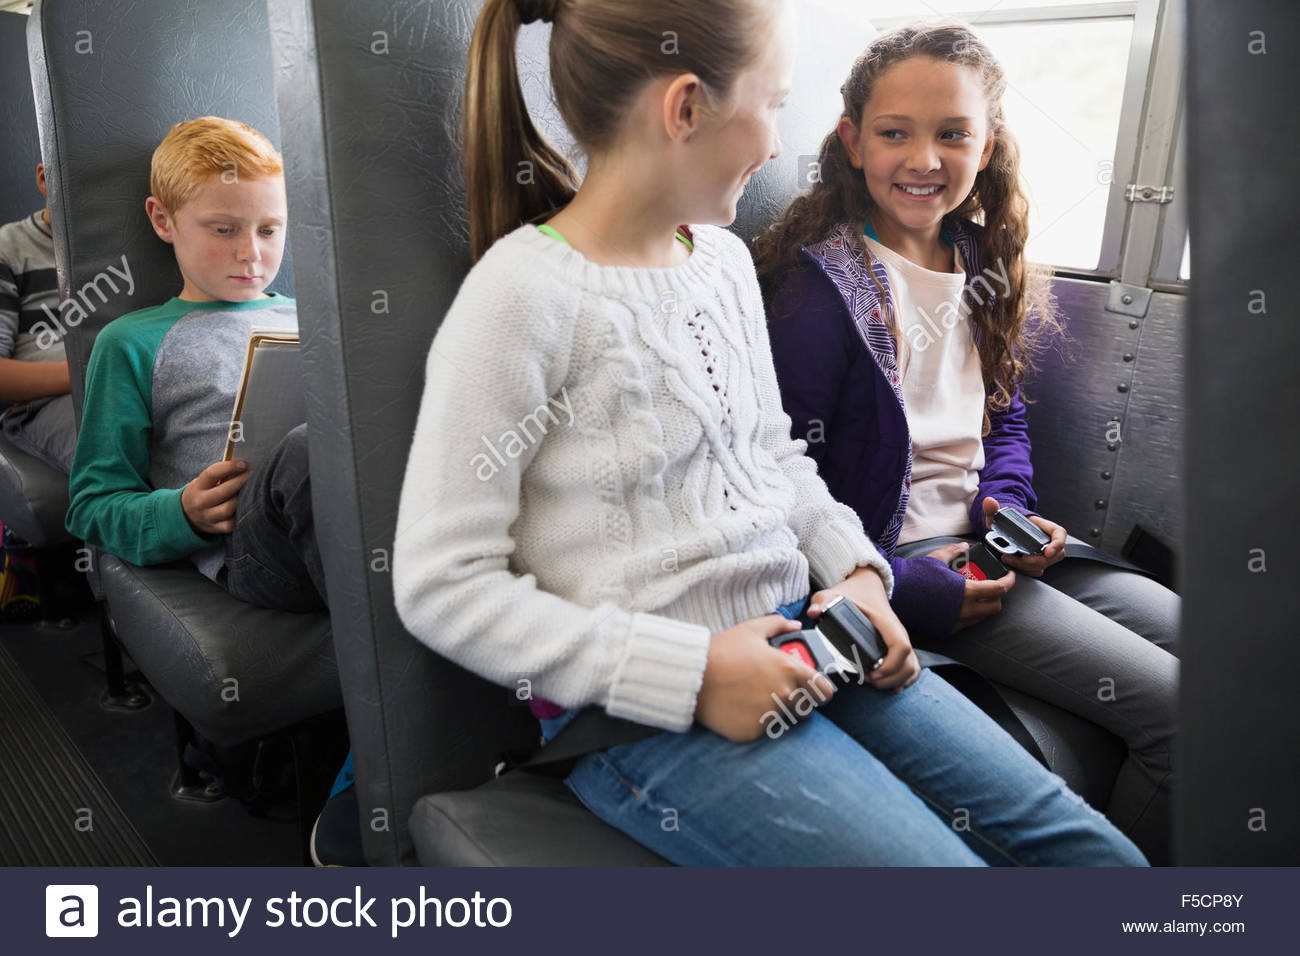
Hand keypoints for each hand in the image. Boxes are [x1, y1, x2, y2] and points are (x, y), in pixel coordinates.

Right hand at [181, 459, 251, 534]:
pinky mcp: (216, 528)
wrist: (186, 515)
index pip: (212, 474)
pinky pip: (231, 523)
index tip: (243, 464)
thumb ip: (220, 475)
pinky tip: (247, 506)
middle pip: (223, 492)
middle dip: (240, 482)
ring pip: (228, 509)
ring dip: (242, 499)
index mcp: (197, 487)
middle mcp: (200, 502)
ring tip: (252, 490)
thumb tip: (244, 467)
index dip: (229, 467)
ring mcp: (207, 517)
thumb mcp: (204, 482)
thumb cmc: (202, 492)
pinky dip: (241, 515)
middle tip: (252, 474)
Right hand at [695, 614, 835, 742]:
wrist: (691, 677)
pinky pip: (763, 730)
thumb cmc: (721, 651)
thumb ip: (778, 625)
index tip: (815, 690)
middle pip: (806, 708)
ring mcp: (769, 716)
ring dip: (777, 712)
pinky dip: (755, 722)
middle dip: (797, 701)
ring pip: (784, 720)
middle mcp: (783, 695)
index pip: (824, 690)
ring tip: (755, 699)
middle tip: (778, 692)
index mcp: (788, 671)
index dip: (821, 690)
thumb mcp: (751, 629)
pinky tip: (740, 709)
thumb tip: (796, 625)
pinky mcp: (753, 732)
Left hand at [806, 566, 920, 692]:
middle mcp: (897, 632)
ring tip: (877, 683)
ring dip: (898, 680)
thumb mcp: (835, 594)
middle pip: (908, 663)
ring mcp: (901, 639)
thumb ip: (823, 601)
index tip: (871, 674)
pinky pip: (912, 666)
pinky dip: (905, 679)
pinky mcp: (900, 645)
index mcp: (886, 622)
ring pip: (912, 667)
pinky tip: (892, 685)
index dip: (889, 665)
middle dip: (890, 678)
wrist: (867, 586)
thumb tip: (813, 612)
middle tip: (869, 681)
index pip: (900, 646)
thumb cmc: (853, 593)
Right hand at [924, 542, 1016, 632]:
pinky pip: (967, 624)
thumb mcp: (937, 558)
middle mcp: (965, 610)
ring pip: (982, 618)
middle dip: (998, 596)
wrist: (896, 594)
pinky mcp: (947, 629)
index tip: (1010, 575)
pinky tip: (961, 606)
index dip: (1009, 581)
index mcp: (967, 591)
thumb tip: (965, 546)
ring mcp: (956, 622)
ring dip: (985, 607)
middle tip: (993, 586)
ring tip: (977, 596)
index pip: (999, 589)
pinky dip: (970, 615)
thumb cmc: (916, 575)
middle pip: (995, 607)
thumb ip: (954, 552)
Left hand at [978, 496, 1065, 576]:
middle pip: (1053, 555)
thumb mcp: (999, 514)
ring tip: (1009, 559)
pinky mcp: (1035, 562)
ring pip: (1043, 565)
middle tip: (1022, 559)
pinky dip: (1024, 570)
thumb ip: (993, 508)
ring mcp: (1042, 553)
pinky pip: (1034, 570)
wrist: (1005, 530)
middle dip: (1037, 560)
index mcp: (1046, 527)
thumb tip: (989, 502)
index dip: (1057, 544)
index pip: (1060, 534)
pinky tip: (1011, 565)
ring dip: (1027, 566)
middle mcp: (1047, 541)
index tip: (1048, 551)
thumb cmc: (1008, 521)